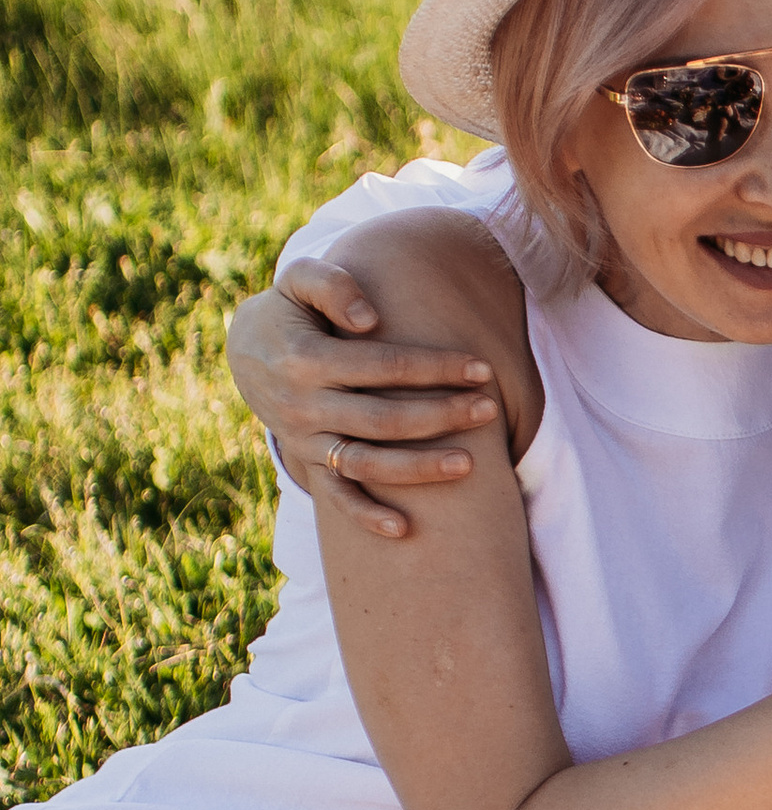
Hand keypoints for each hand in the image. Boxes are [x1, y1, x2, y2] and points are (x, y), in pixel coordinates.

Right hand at [226, 260, 499, 537]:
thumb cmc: (291, 309)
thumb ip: (332, 285)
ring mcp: (304, 439)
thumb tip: (370, 317)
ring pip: (366, 463)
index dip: (434, 368)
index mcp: (305, 359)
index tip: (481, 368)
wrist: (246, 348)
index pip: (383, 366)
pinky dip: (365, 515)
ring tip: (471, 463)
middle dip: (441, 415)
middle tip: (489, 408)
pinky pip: (336, 496)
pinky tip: (404, 529)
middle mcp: (303, 405)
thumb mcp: (300, 280)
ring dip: (419, 468)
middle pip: (383, 418)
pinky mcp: (306, 461)